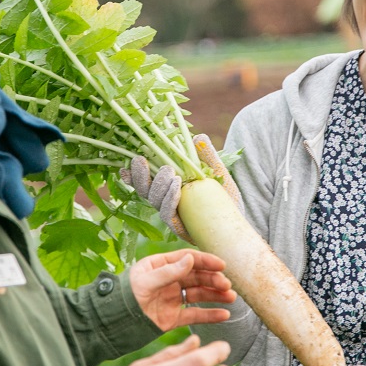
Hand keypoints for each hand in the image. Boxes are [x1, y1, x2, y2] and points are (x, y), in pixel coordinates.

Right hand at [120, 135, 240, 240]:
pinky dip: (169, 198)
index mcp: (168, 187)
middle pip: (144, 189)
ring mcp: (171, 215)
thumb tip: (198, 137)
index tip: (128, 161)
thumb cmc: (225, 200)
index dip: (133, 172)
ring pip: (154, 200)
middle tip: (143, 160)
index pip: (145, 179)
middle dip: (140, 174)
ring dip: (158, 184)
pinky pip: (167, 213)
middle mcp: (165, 202)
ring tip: (169, 171)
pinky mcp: (178, 227)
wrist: (237, 227)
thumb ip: (207, 157)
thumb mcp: (218, 174)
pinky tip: (176, 187)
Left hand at [129, 249, 235, 330]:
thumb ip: (168, 272)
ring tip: (231, 298)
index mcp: (160, 265)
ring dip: (216, 295)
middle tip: (227, 285)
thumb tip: (191, 259)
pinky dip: (210, 315)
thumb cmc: (125, 296)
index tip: (222, 265)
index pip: (187, 259)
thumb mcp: (145, 282)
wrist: (113, 323)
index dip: (206, 261)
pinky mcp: (173, 317)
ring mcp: (172, 299)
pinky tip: (224, 314)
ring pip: (199, 295)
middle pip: (197, 277)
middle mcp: (169, 280)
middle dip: (213, 280)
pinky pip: (195, 315)